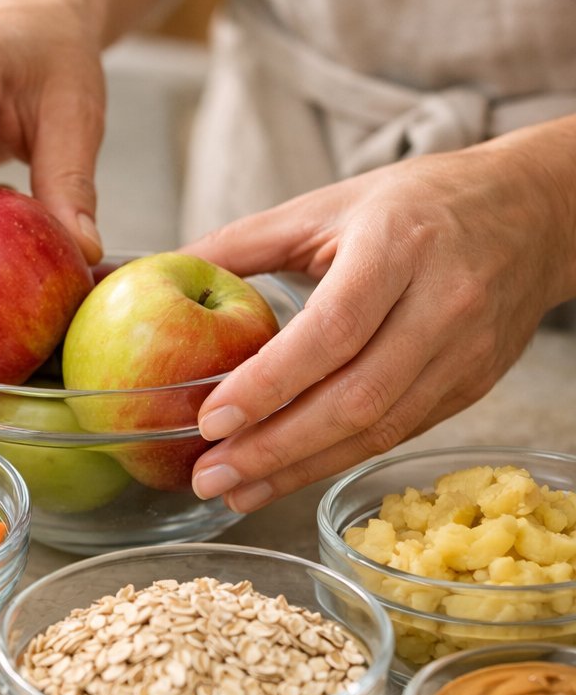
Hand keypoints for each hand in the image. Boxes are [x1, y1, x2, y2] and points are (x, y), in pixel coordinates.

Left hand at [185, 127, 575, 511]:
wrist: (533, 214)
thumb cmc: (419, 202)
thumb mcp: (330, 203)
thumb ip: (246, 240)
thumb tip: (161, 267)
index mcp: (397, 247)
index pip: (332, 330)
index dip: (271, 383)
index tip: (211, 420)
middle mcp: (439, 305)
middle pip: (356, 396)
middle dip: (276, 448)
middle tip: (209, 476)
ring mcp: (463, 353)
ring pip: (379, 428)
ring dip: (301, 469)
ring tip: (236, 492)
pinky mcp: (472, 386)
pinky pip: (398, 433)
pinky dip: (338, 459)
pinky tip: (289, 475)